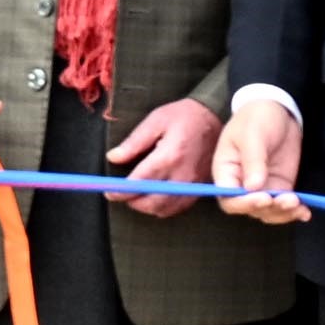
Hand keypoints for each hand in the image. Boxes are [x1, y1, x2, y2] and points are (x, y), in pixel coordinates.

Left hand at [105, 98, 222, 217]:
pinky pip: (179, 208)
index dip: (121, 191)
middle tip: (122, 193)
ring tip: (137, 196)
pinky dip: (163, 208)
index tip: (109, 192)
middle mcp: (182, 175)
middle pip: (152, 202)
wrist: (215, 116)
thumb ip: (134, 142)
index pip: (140, 182)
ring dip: (147, 207)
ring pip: (166, 209)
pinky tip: (155, 197)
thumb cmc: (184, 116)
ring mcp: (193, 184)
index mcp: (169, 156)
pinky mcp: (200, 187)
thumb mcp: (155, 120)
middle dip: (133, 202)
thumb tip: (113, 157)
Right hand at [212, 95, 306, 223]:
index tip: (263, 198)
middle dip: (269, 208)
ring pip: (268, 212)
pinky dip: (294, 211)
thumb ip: (253, 160)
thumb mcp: (253, 134)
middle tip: (287, 199)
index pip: (229, 198)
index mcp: (226, 172)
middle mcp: (241, 184)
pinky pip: (283, 205)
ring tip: (298, 205)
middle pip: (250, 209)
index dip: (243, 204)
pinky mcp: (279, 186)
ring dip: (283, 213)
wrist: (277, 109)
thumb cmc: (256, 117)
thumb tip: (253, 187)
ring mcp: (261, 187)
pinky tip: (304, 212)